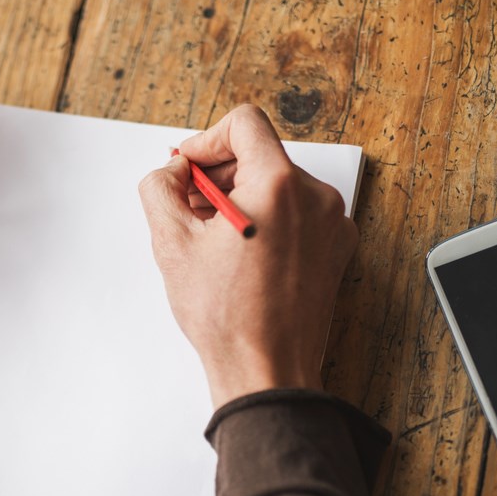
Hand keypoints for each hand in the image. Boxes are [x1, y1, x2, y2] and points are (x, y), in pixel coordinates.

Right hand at [138, 105, 358, 407]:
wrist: (268, 371)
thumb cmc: (228, 318)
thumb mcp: (171, 244)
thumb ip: (160, 188)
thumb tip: (171, 172)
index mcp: (279, 186)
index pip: (244, 124)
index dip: (206, 141)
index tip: (189, 169)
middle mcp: (315, 198)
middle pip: (260, 156)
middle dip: (220, 177)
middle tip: (191, 212)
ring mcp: (331, 225)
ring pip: (278, 187)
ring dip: (241, 202)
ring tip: (215, 243)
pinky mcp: (336, 250)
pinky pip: (297, 216)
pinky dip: (267, 224)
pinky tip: (242, 259)